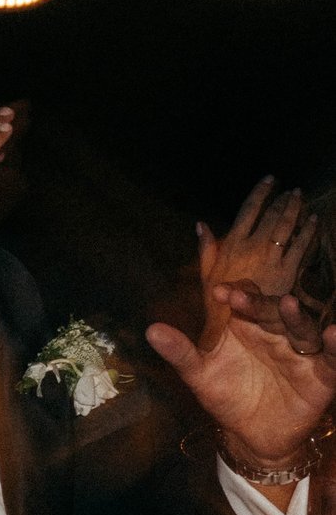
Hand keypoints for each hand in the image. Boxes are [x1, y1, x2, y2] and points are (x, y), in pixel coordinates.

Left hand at [151, 191, 335, 466]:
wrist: (251, 435)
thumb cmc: (227, 396)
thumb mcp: (199, 375)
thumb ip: (180, 352)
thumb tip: (150, 330)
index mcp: (248, 326)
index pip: (243, 301)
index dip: (232, 293)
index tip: (217, 291)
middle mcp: (277, 332)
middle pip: (271, 310)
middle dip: (258, 303)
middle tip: (240, 296)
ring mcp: (301, 351)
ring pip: (302, 328)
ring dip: (297, 316)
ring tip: (289, 303)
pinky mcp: (322, 374)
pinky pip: (333, 358)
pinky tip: (333, 333)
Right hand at [201, 178, 318, 307]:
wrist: (236, 335)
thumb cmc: (217, 307)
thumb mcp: (205, 277)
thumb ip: (205, 250)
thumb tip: (201, 224)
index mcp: (231, 246)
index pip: (248, 211)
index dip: (260, 193)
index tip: (270, 179)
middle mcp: (252, 248)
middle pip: (271, 216)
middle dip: (282, 200)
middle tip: (292, 190)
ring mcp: (272, 259)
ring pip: (287, 227)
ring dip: (295, 209)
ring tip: (300, 198)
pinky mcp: (288, 272)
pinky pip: (301, 246)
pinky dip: (308, 230)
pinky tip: (314, 220)